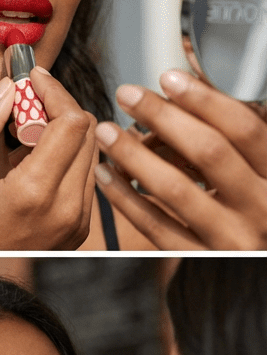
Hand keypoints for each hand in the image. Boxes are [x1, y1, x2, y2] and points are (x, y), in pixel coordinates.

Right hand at [0, 67, 96, 249]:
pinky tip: (33, 160)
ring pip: (91, 151)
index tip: (31, 79)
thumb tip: (6, 88)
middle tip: (25, 101)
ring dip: (64, 130)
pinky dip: (66, 156)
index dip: (54, 91)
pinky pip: (86, 176)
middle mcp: (66, 210)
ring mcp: (78, 222)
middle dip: (59, 106)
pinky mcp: (80, 229)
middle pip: (89, 131)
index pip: (71, 122)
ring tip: (25, 132)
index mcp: (34, 194)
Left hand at [93, 71, 266, 248]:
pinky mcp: (198, 259)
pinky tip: (104, 174)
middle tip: (128, 94)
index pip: (245, 130)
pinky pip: (155, 226)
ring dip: (135, 156)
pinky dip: (126, 198)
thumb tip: (195, 87)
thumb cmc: (252, 210)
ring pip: (176, 190)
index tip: (169, 78)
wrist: (251, 277)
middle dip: (164, 118)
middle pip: (209, 153)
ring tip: (106, 132)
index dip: (206, 100)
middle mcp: (262, 209)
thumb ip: (235, 139)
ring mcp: (230, 238)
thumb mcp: (258, 173)